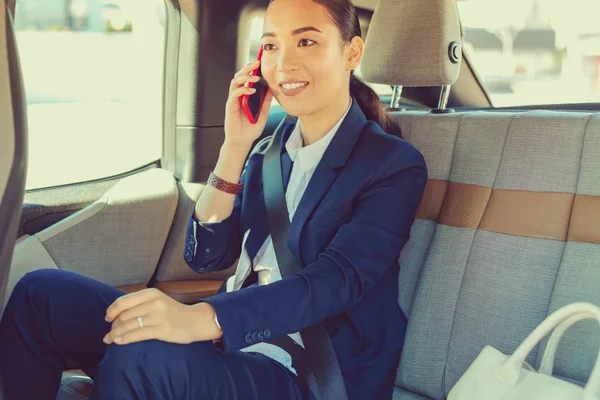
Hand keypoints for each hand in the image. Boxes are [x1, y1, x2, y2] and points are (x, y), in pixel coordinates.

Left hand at [103, 288, 221, 345]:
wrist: (195, 320)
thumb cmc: (173, 312)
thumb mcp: (158, 300)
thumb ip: (140, 303)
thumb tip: (116, 313)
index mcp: (151, 293)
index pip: (123, 301)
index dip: (112, 311)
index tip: (107, 318)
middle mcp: (154, 302)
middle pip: (125, 315)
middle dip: (113, 326)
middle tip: (109, 333)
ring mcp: (159, 316)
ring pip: (129, 325)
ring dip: (115, 334)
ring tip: (110, 339)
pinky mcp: (162, 329)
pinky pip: (137, 334)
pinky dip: (124, 339)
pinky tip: (118, 342)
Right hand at [224, 59, 273, 146]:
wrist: (243, 141)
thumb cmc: (251, 129)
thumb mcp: (263, 113)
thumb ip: (266, 101)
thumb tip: (273, 89)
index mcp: (246, 96)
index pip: (247, 79)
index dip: (252, 70)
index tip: (261, 63)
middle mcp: (239, 96)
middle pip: (240, 76)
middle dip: (248, 68)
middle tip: (257, 63)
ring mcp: (233, 100)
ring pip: (235, 81)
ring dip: (245, 77)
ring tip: (255, 78)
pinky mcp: (230, 106)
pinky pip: (234, 93)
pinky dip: (242, 89)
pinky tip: (251, 90)